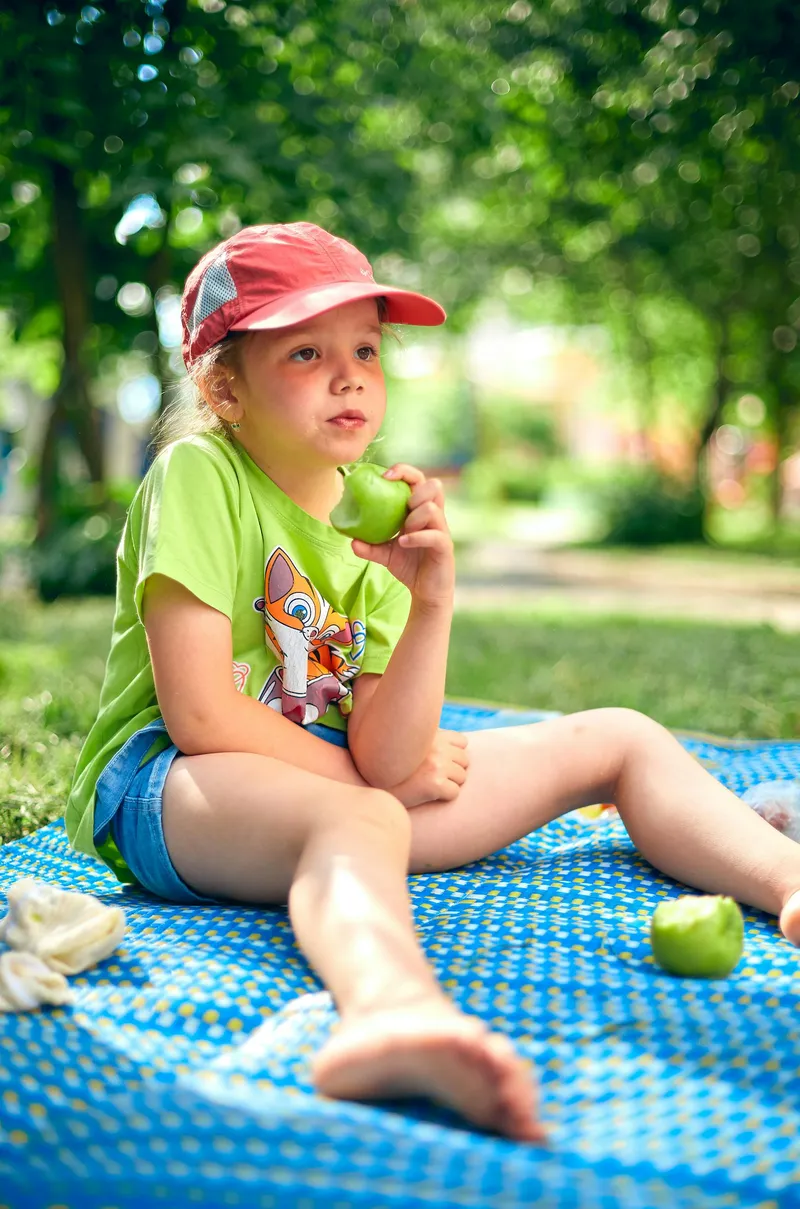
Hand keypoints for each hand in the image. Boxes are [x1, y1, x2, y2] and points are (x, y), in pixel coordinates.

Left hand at [352, 465, 454, 608]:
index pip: (419, 480)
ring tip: (402, 531)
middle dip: (414, 490)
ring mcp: (441, 530)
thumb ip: (369, 546)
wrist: (425, 591)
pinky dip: (416, 537)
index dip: (404, 472)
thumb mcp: (385, 554)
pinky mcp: (445, 547)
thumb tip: (351, 540)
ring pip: (433, 509)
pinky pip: (434, 535)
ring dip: (414, 516)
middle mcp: (434, 516)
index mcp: (420, 510)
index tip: (385, 476)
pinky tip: (403, 543)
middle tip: (402, 506)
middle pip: (434, 486)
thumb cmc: (409, 566)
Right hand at [388, 730, 469, 807]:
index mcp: (432, 734)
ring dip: (449, 783)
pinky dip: (444, 797)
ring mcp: (437, 764)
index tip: (438, 762)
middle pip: (464, 761)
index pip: (462, 742)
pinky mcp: (435, 783)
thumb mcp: (409, 742)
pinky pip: (454, 793)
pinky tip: (427, 795)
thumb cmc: (390, 766)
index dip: (453, 755)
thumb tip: (454, 743)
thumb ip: (428, 739)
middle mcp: (436, 746)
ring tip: (428, 785)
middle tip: (431, 777)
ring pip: (461, 777)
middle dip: (452, 770)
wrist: (371, 784)